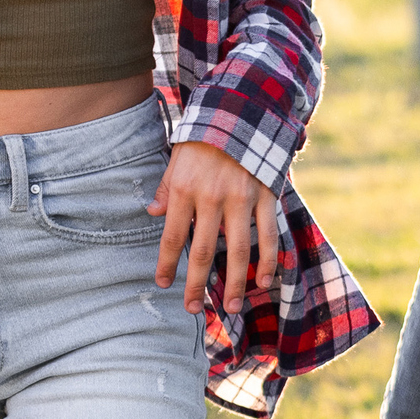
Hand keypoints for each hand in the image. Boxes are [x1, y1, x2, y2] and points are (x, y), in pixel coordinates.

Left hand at [154, 141, 279, 317]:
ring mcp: (241, 199)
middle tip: (193, 309)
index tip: (163, 284)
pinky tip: (263, 281)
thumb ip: (166, 187)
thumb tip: (152, 213)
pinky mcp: (265, 196)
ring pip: (237, 250)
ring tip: (231, 307)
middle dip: (197, 284)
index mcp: (184, 189)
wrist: (242, 109)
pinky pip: (268, 234)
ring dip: (235, 283)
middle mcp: (211, 197)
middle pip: (202, 251)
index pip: (171, 236)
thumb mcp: (176, 157)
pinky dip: (267, 260)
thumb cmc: (204, 136)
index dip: (166, 264)